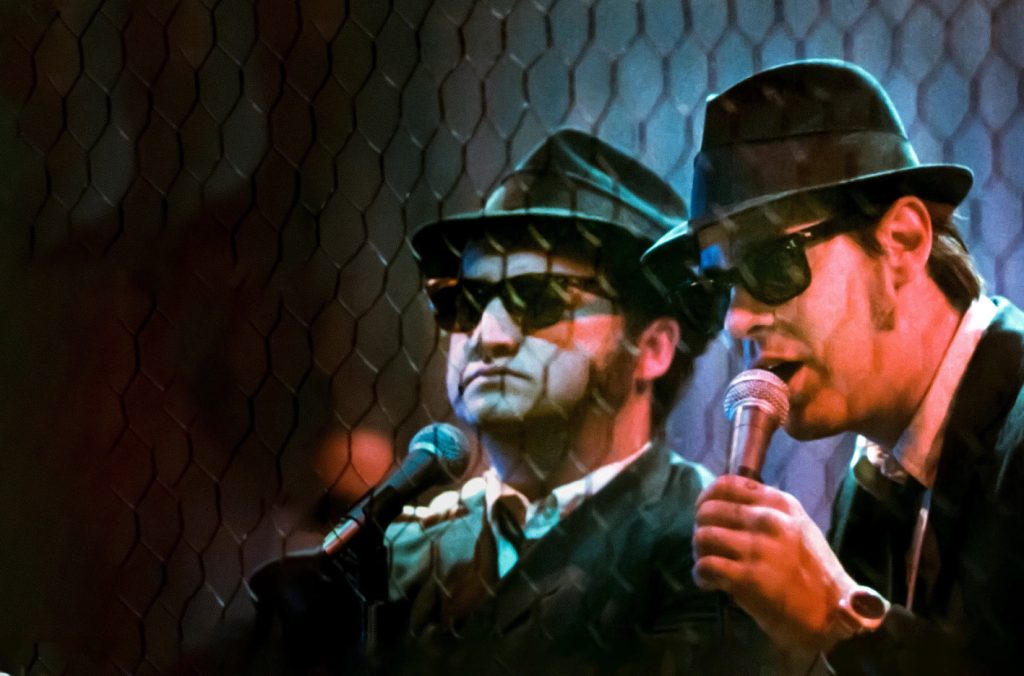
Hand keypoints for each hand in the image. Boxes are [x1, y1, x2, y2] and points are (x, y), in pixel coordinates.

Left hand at [692, 475, 856, 653]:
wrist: (835, 614)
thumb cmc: (813, 573)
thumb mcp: (797, 528)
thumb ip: (764, 512)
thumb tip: (722, 505)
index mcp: (780, 504)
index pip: (726, 485)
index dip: (707, 498)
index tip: (704, 514)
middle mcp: (770, 520)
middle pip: (708, 510)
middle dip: (701, 529)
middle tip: (709, 548)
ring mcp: (759, 548)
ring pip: (702, 536)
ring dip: (699, 554)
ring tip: (710, 567)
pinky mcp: (750, 577)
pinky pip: (705, 565)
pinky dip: (701, 575)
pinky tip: (711, 584)